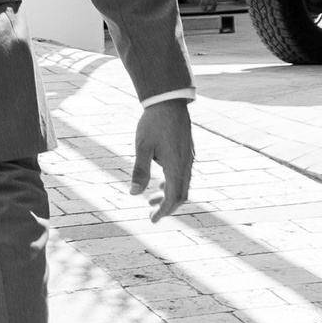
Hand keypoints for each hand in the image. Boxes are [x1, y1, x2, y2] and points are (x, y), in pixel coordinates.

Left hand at [131, 101, 192, 219]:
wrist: (168, 102)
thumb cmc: (153, 123)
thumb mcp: (142, 147)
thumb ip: (139, 172)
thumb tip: (133, 194)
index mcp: (176, 166)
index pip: (174, 197)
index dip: (164, 211)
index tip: (153, 220)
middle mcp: (186, 165)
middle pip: (181, 194)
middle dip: (167, 207)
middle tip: (151, 214)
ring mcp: (188, 159)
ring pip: (183, 185)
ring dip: (168, 195)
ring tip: (151, 200)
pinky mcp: (186, 153)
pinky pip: (182, 175)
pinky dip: (172, 184)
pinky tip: (160, 184)